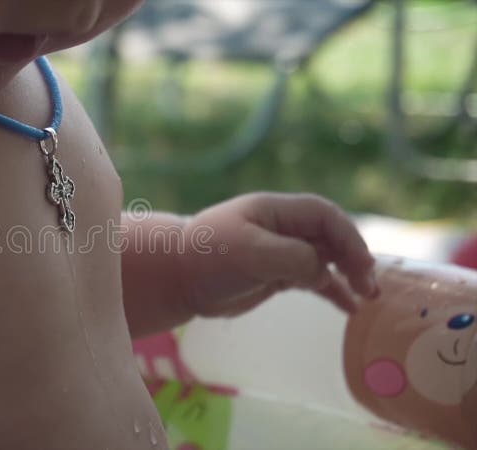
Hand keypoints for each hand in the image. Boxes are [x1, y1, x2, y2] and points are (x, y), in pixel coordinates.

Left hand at [178, 192, 377, 316]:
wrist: (177, 278)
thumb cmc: (209, 257)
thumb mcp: (252, 252)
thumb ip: (293, 258)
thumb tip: (323, 272)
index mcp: (275, 211)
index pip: (325, 216)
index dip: (348, 237)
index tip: (360, 265)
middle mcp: (282, 228)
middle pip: (331, 237)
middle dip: (353, 258)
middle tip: (369, 286)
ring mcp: (280, 252)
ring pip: (326, 260)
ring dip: (349, 275)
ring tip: (369, 297)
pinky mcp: (275, 275)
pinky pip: (313, 280)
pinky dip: (332, 291)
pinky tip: (350, 308)